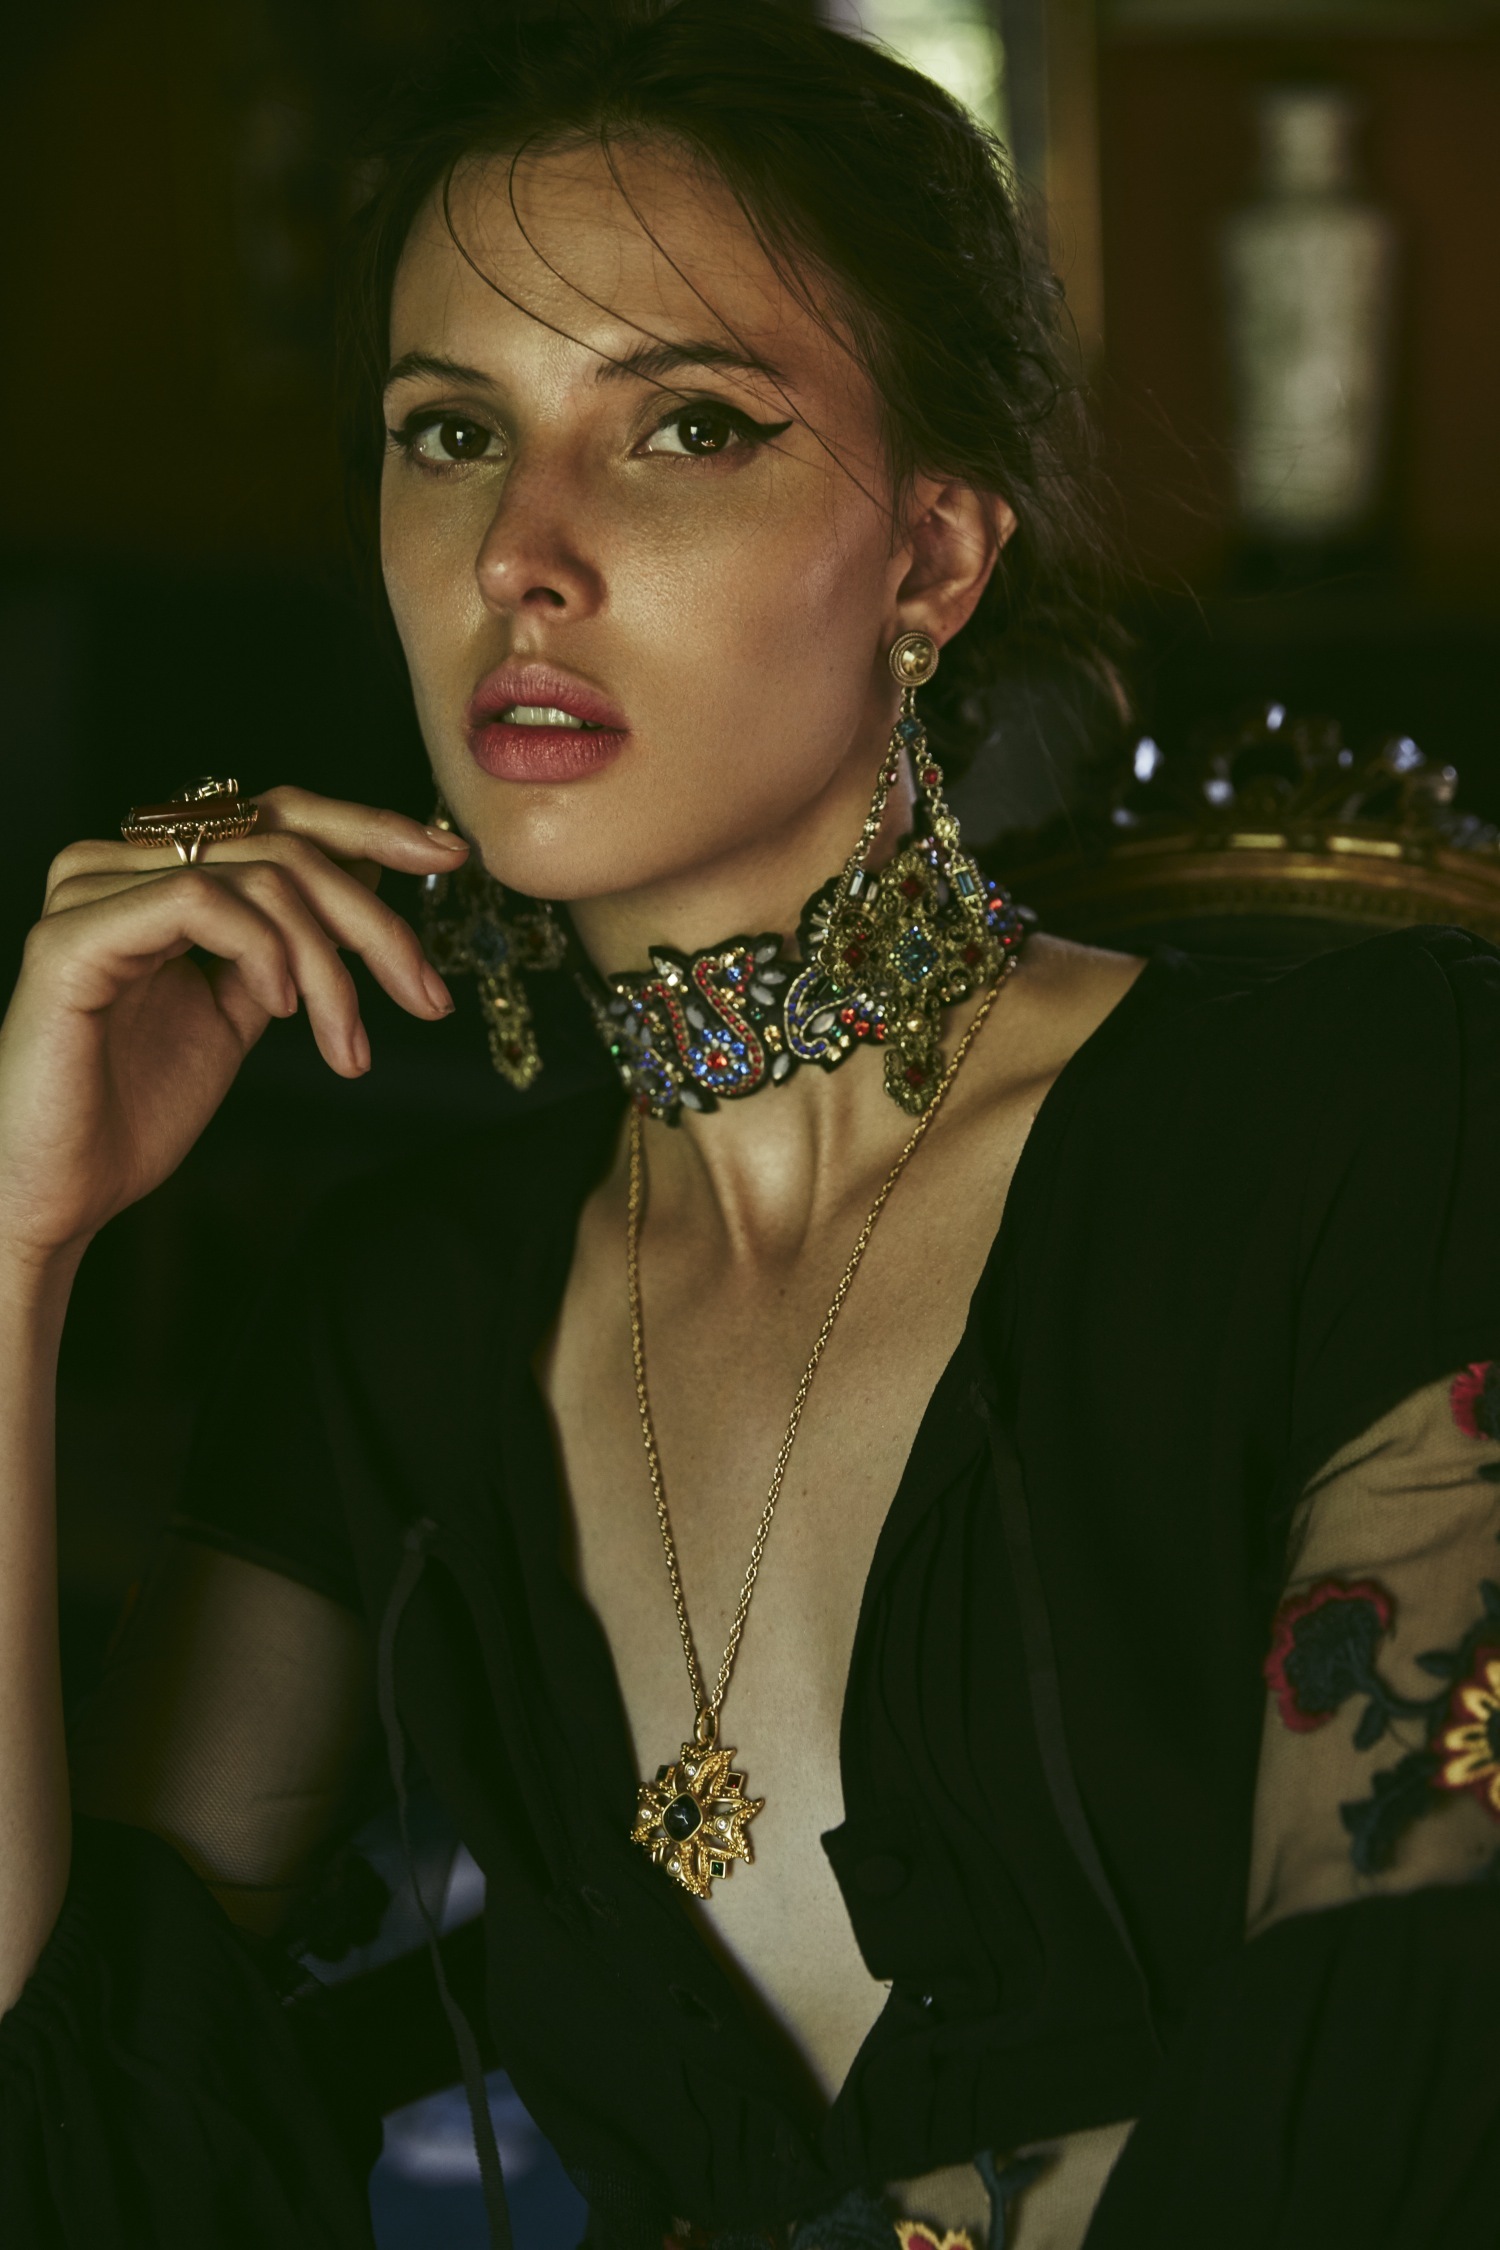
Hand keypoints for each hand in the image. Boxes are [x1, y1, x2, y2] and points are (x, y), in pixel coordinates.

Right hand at [0, 787, 470, 1268]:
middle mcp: (115, 865)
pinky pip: (197, 900)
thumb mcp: (239, 1014)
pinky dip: (262, 952)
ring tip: (348, 1044)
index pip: (275, 816)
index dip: (367, 827)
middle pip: (281, 843)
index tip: (447, 858)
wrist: (59, 1192)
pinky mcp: (71, 937)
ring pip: (254, 874)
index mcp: (153, 873)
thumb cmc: (133, 1111)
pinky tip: (283, 1013)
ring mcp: (87, 892)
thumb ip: (287, 945)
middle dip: (373, 922)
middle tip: (426, 996)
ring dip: (328, 964)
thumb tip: (364, 878)